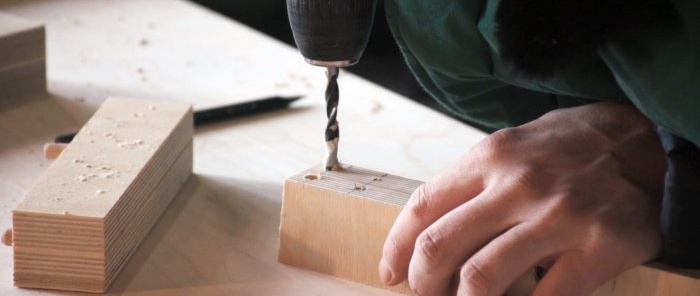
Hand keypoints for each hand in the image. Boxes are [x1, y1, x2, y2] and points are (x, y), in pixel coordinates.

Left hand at [379, 102, 666, 295]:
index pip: (423, 207)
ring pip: (482, 278)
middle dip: (423, 283)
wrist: (642, 143)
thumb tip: (423, 235)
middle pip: (441, 246)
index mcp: (489, 158)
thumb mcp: (508, 149)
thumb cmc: (564, 151)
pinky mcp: (598, 247)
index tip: (391, 273)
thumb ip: (468, 186)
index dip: (397, 248)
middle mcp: (518, 184)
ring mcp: (558, 216)